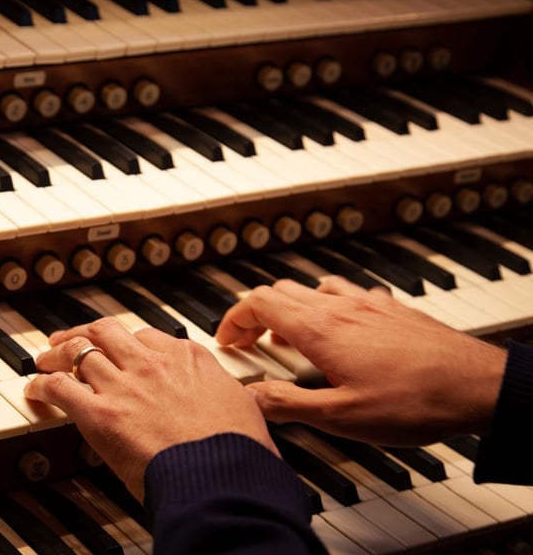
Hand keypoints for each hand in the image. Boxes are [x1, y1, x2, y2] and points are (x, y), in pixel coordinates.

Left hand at [24, 317, 275, 500]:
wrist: (222, 477)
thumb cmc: (237, 454)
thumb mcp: (244, 411)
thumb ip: (232, 400)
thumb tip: (241, 406)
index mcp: (190, 358)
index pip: (148, 336)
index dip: (127, 342)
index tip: (119, 349)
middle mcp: (153, 363)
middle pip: (107, 332)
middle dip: (84, 333)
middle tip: (69, 340)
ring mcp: (124, 385)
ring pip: (78, 352)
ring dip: (56, 354)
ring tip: (45, 359)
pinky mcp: (99, 413)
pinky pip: (59, 387)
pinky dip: (42, 385)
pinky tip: (36, 390)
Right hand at [215, 276, 506, 445]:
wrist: (478, 386)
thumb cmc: (416, 400)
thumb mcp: (341, 417)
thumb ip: (289, 405)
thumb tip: (250, 398)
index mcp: (320, 329)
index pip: (258, 303)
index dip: (233, 320)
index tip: (227, 341)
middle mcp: (340, 308)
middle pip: (281, 291)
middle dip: (256, 314)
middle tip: (250, 341)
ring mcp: (368, 305)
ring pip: (313, 289)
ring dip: (291, 308)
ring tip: (289, 337)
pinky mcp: (392, 309)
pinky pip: (346, 294)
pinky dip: (326, 306)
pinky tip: (340, 330)